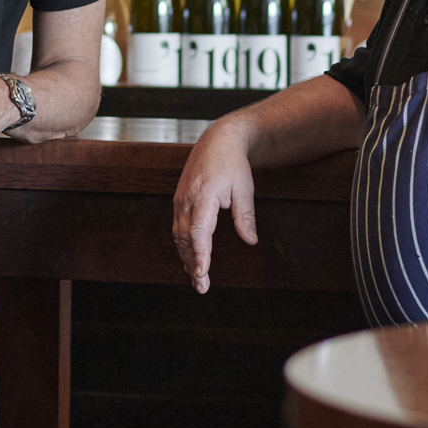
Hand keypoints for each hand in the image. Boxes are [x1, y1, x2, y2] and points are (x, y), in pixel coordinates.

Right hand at [172, 119, 258, 293]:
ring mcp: (180, 200)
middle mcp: (187, 199)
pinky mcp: (179, 201)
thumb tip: (250, 241)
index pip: (198, 231)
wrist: (217, 140)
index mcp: (203, 195)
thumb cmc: (232, 163)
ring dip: (186, 258)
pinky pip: (177, 228)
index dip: (199, 254)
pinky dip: (183, 246)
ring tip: (197, 280)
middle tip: (202, 286)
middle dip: (192, 264)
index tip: (202, 272)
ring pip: (178, 235)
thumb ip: (245, 216)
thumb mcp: (245, 188)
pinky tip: (190, 259)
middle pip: (185, 238)